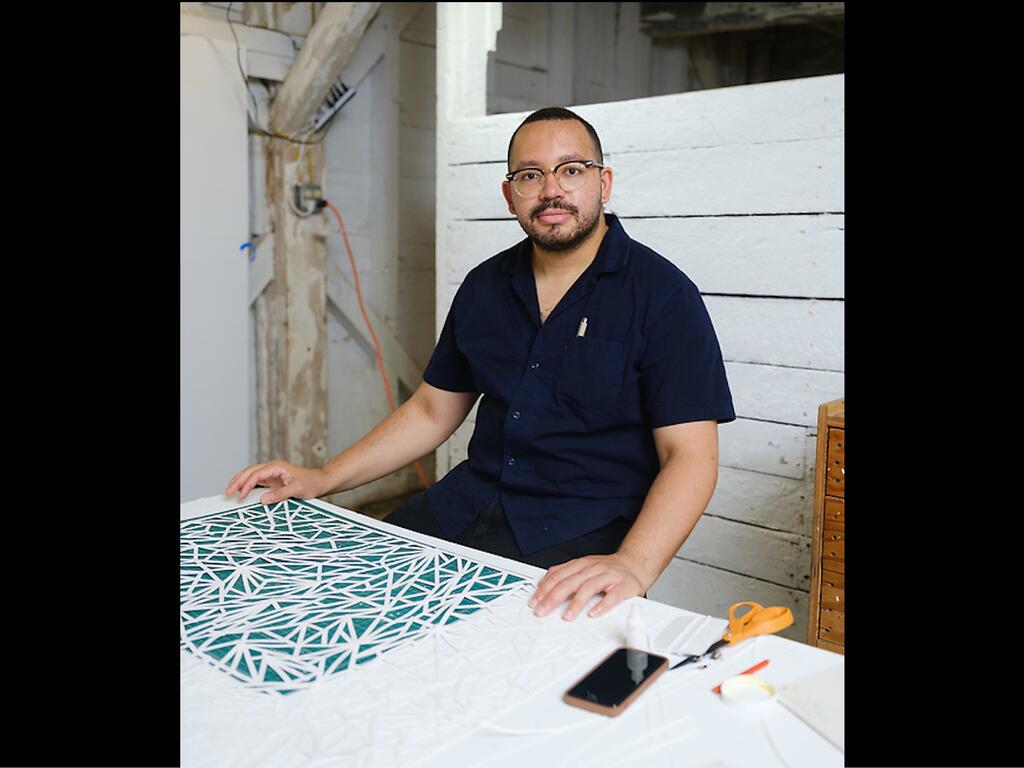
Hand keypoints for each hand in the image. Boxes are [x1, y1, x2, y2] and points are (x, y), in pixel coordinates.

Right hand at [225, 460, 329, 503]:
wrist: (320, 481)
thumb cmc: (311, 483)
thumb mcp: (297, 489)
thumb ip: (280, 494)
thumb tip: (263, 499)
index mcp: (277, 466)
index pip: (256, 474)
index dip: (246, 485)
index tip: (240, 496)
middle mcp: (272, 467)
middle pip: (249, 472)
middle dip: (237, 481)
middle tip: (227, 492)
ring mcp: (272, 473)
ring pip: (250, 474)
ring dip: (239, 481)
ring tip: (229, 490)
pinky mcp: (273, 479)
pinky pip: (256, 480)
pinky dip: (247, 485)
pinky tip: (240, 490)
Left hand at [527, 553, 644, 621]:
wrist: (634, 564)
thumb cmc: (608, 570)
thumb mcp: (585, 566)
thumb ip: (566, 573)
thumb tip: (544, 582)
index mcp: (582, 564)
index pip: (559, 575)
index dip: (545, 588)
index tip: (535, 601)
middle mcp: (594, 568)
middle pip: (570, 582)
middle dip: (553, 597)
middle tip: (543, 610)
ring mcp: (608, 576)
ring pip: (589, 587)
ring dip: (576, 603)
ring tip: (567, 615)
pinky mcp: (623, 586)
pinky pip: (612, 597)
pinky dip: (602, 605)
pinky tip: (593, 613)